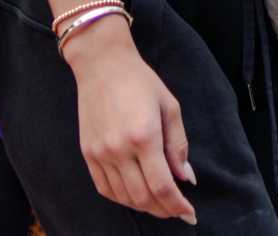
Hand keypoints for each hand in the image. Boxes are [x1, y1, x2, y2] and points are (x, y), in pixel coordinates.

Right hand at [66, 22, 196, 224]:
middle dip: (164, 210)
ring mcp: (100, 153)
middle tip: (177, 210)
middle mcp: (119, 148)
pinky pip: (105, 188)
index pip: (163, 186)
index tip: (190, 213)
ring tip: (160, 203)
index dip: (178, 205)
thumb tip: (186, 178)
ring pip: (124, 197)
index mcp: (144, 136)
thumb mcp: (169, 107)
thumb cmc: (140, 81)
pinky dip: (123, 198)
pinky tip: (136, 195)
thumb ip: (178, 145)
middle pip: (143, 197)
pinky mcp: (87, 153)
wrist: (102, 64)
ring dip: (145, 206)